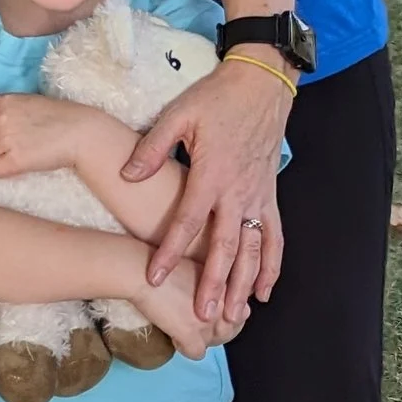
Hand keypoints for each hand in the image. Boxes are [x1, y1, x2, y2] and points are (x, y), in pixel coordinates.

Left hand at [0, 91, 95, 180]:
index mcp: (6, 100)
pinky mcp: (15, 160)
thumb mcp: (30, 102)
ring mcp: (7, 139)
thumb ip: (9, 109)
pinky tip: (13, 167)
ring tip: (8, 158)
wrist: (82, 133)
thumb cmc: (62, 118)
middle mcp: (2, 118)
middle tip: (0, 147)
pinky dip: (0, 171)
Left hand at [122, 55, 285, 321]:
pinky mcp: (270, 196)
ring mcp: (258, 197)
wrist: (262, 85)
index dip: (170, 251)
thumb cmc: (216, 98)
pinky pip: (274, 237)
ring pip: (252, 250)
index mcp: (212, 174)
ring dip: (242, 284)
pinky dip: (271, 266)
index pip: (188, 222)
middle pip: (225, 247)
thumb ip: (153, 148)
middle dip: (213, 283)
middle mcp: (238, 192)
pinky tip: (263, 291)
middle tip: (202, 315)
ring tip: (233, 316)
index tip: (154, 277)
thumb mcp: (179, 114)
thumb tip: (127, 175)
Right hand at [132, 256, 246, 360]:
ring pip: (214, 343)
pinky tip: (174, 336)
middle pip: (230, 331)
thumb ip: (216, 283)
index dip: (225, 315)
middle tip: (194, 323)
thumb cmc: (165, 262)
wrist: (141, 270)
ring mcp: (209, 321)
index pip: (241, 313)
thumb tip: (223, 299)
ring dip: (201, 339)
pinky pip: (196, 353)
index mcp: (229, 287)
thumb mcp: (200, 267)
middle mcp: (225, 305)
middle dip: (215, 330)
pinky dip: (185, 347)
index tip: (209, 312)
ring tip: (184, 328)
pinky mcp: (190, 334)